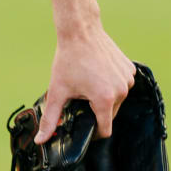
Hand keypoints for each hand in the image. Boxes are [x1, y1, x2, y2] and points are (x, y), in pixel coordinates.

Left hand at [35, 23, 136, 142]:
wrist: (80, 30)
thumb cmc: (68, 59)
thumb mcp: (57, 91)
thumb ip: (50, 119)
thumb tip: (40, 140)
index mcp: (105, 99)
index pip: (105, 130)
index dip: (94, 132)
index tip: (84, 126)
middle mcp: (121, 90)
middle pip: (110, 114)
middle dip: (96, 111)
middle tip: (82, 98)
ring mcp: (128, 79)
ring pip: (117, 100)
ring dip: (105, 97)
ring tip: (89, 82)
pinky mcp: (130, 69)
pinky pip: (122, 85)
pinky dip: (112, 84)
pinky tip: (99, 73)